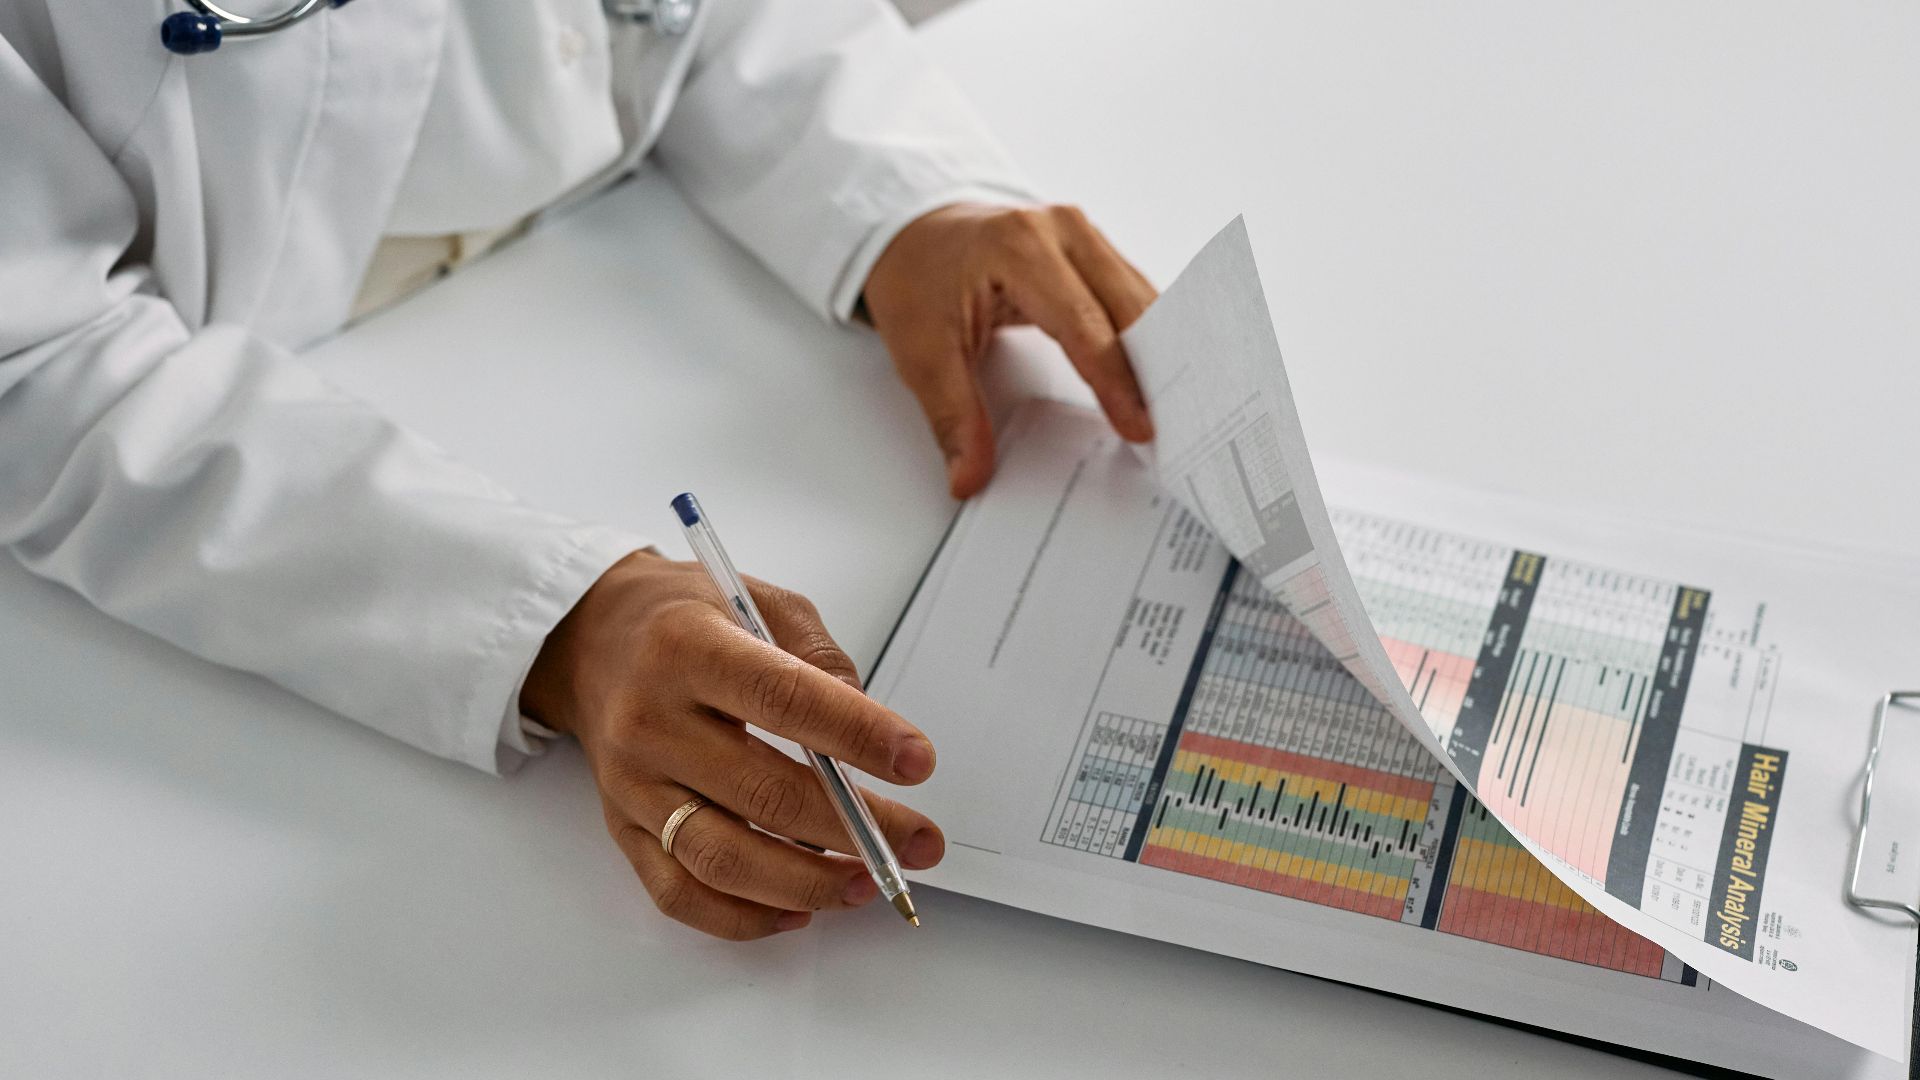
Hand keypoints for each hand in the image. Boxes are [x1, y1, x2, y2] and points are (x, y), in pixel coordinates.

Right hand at [521, 550, 943, 939]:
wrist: (590, 639)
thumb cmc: (684, 618)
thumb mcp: (758, 600)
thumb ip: (817, 657)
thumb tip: (870, 732)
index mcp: (686, 648)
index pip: (784, 699)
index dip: (858, 735)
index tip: (917, 762)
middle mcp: (650, 720)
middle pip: (763, 793)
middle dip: (857, 827)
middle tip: (919, 841)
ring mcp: (632, 783)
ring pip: (723, 858)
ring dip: (807, 883)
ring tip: (866, 882)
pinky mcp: (622, 828)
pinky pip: (680, 893)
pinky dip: (744, 917)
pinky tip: (798, 909)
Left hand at [861, 203, 1157, 498]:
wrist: (913, 233)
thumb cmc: (917, 280)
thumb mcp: (921, 353)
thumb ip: (953, 417)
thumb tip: (968, 477)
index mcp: (1018, 247)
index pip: (1084, 324)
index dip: (1116, 381)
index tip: (1139, 426)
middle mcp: (1061, 229)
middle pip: (1129, 307)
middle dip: (1154, 370)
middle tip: (1176, 427)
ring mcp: (1083, 233)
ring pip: (1142, 298)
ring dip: (1162, 353)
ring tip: (1180, 408)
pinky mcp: (1094, 248)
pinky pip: (1135, 293)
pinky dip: (1151, 336)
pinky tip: (1163, 376)